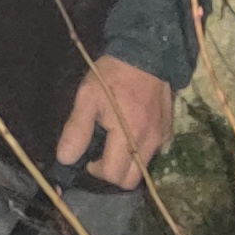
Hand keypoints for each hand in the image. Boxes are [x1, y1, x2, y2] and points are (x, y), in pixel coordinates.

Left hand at [53, 56, 176, 189]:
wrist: (145, 54)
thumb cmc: (111, 76)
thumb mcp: (87, 98)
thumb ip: (77, 130)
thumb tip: (65, 159)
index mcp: (128, 135)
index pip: (113, 174)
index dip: (96, 170)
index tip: (88, 156)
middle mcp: (149, 142)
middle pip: (131, 180)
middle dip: (113, 173)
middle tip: (102, 154)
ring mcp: (162, 137)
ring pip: (144, 168)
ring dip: (127, 163)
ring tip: (115, 143)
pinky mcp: (168, 131)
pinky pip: (155, 153)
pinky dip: (141, 152)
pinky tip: (131, 135)